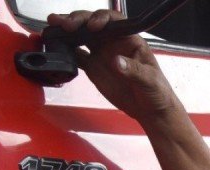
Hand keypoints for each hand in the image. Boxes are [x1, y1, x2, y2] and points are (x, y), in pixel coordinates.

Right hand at [48, 10, 180, 124]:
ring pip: (80, 36)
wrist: (150, 111)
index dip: (101, 18)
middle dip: (77, 20)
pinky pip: (76, 54)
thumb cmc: (157, 91)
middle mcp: (113, 43)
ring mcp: (101, 54)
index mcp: (129, 39)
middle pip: (91, 23)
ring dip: (66, 30)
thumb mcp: (150, 80)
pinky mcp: (93, 67)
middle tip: (65, 24)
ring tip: (53, 27)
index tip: (93, 26)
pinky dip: (65, 50)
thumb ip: (134, 70)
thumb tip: (116, 61)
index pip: (113, 20)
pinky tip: (56, 48)